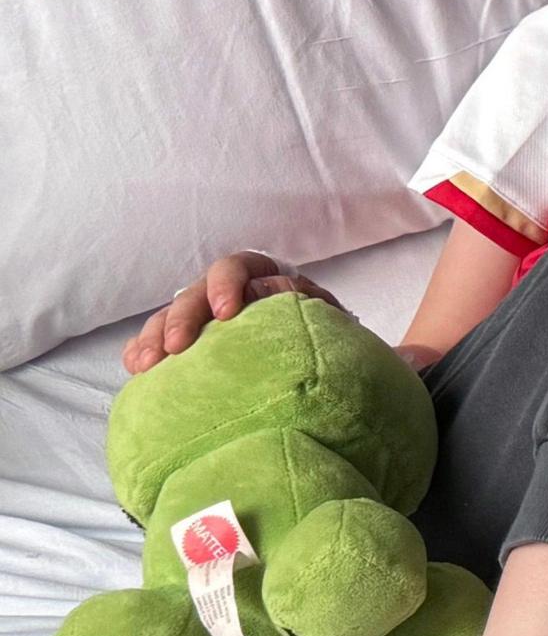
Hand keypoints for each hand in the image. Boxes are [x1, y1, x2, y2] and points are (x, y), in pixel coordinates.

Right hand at [124, 252, 344, 374]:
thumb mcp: (322, 312)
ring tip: (148, 364)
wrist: (318, 361)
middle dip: (181, 318)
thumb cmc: (321, 331)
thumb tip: (268, 291)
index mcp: (259, 275)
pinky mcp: (183, 343)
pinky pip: (153, 342)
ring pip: (167, 318)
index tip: (226, 314)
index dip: (226, 286)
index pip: (236, 268)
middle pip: (193, 295)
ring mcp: (198, 317)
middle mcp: (222, 292)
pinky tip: (137, 367)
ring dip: (154, 338)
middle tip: (176, 346)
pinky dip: (141, 351)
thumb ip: (307, 299)